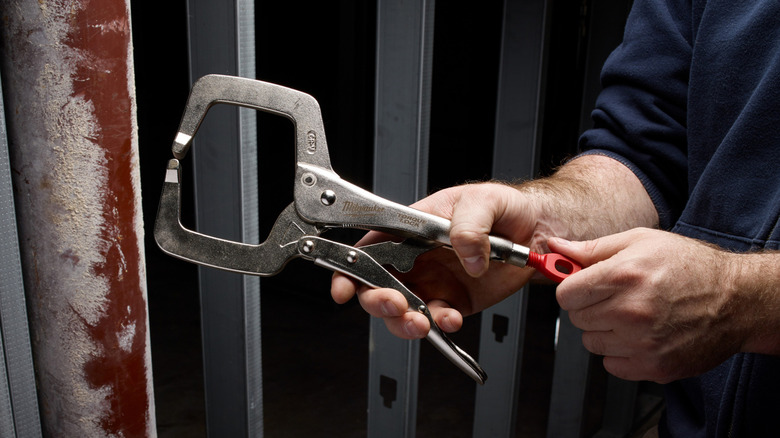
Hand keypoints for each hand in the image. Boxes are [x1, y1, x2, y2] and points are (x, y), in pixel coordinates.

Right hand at [331, 182, 541, 338]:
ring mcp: (432, 283)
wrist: (537, 231)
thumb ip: (469, 224)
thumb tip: (465, 254)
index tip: (345, 287)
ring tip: (421, 322)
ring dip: (405, 321)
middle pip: (377, 285)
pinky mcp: (453, 302)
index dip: (350, 268)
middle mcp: (416, 258)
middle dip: (378, 300)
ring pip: (402, 310)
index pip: (369, 247)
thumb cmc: (503, 207)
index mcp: (411, 228)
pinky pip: (437, 320)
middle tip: (395, 304)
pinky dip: (440, 325)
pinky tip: (451, 319)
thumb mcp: (483, 201)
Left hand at [552, 228, 748, 382]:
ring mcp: (642, 343)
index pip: (565, 294)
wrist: (735, 299)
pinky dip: (620, 352)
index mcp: (623, 276)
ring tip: (632, 314)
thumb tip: (557, 248)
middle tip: (615, 297)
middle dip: (590, 307)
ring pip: (591, 342)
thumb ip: (592, 249)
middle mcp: (630, 311)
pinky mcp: (653, 366)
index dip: (572, 288)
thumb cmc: (690, 266)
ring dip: (604, 330)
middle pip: (576, 318)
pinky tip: (640, 335)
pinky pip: (611, 364)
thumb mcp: (640, 241)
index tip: (583, 286)